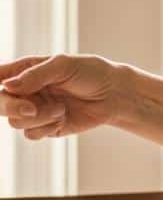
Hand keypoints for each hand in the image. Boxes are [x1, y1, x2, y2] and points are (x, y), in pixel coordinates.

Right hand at [0, 54, 125, 140]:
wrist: (115, 95)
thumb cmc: (91, 73)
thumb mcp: (64, 65)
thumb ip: (36, 75)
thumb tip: (7, 86)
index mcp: (24, 70)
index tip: (3, 89)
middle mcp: (25, 91)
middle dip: (11, 107)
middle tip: (30, 108)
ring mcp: (34, 110)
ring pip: (16, 121)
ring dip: (39, 117)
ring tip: (61, 108)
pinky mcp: (45, 127)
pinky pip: (32, 134)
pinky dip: (47, 128)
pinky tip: (63, 118)